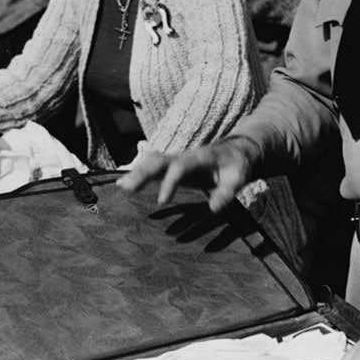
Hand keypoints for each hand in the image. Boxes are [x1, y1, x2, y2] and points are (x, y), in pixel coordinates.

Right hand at [115, 137, 257, 212]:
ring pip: (151, 161)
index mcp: (199, 157)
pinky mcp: (172, 166)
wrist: (235, 150)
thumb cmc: (237, 166)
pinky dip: (137, 174)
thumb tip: (213, 209)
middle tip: (126, 189)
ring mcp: (176, 160)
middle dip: (141, 173)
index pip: (180, 167)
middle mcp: (183, 156)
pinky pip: (151, 166)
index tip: (162, 202)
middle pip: (157, 159)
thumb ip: (227, 193)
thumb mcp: (238, 179)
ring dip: (136, 173)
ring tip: (120, 188)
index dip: (170, 182)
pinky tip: (121, 184)